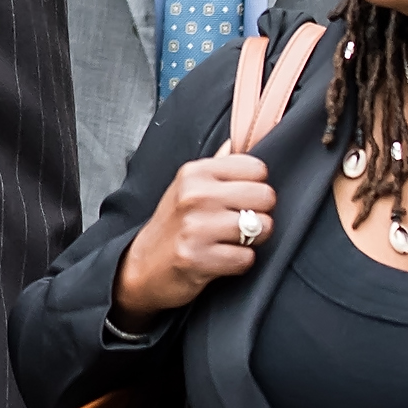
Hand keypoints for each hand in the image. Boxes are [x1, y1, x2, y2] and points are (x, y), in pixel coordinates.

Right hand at [113, 152, 274, 327]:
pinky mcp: (197, 258)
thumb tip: (237, 140)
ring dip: (252, 241)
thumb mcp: (186, 187)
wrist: (141, 267)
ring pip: (261, 227)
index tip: (240, 200)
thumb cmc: (172, 225)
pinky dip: (239, 263)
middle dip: (260, 214)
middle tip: (239, 223)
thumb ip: (216, 165)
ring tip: (230, 242)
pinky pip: (246, 258)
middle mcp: (195, 195)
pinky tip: (220, 259)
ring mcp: (195, 227)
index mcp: (195, 173)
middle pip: (265, 196)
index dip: (255, 187)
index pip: (257, 169)